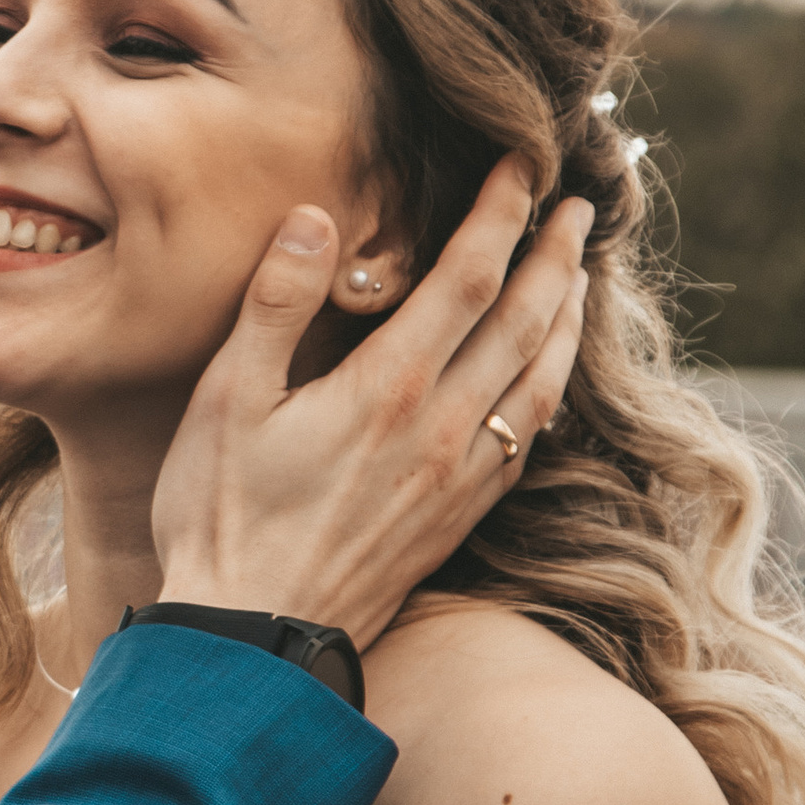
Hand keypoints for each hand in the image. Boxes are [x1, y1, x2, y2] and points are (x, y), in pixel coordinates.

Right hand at [149, 157, 592, 647]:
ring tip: (582, 277)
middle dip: (558, 255)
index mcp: (390, 388)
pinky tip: (545, 379)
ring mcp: (460, 479)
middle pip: (527, 322)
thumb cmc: (223, 517)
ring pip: (542, 382)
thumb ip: (274, 304)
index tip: (525, 165)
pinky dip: (550, 390)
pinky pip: (527, 440)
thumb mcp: (225, 401)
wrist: (253, 639)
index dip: (503, 213)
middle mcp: (443, 429)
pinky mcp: (458, 518)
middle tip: (578, 205)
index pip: (470, 277)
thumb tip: (313, 218)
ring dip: (569, 321)